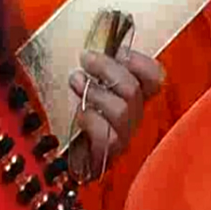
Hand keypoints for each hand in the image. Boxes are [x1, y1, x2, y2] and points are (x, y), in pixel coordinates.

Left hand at [66, 48, 164, 180]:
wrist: (56, 162)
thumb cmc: (69, 120)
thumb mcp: (82, 88)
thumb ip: (92, 69)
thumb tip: (89, 47)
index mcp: (132, 98)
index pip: (154, 78)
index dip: (141, 63)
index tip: (118, 51)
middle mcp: (132, 117)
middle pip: (133, 89)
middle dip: (108, 69)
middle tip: (86, 59)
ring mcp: (121, 137)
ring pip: (122, 109)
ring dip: (96, 92)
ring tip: (76, 82)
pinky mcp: (106, 156)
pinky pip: (107, 136)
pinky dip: (91, 120)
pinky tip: (79, 115)